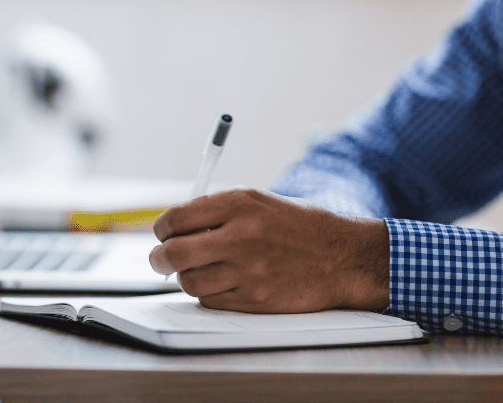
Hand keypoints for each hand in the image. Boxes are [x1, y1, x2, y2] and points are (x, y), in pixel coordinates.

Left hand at [149, 187, 389, 312]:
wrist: (342, 257)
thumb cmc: (297, 226)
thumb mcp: (258, 201)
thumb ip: (216, 210)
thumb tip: (173, 227)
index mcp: (239, 203)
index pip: (176, 218)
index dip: (162, 228)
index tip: (163, 233)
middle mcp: (240, 235)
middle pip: (174, 253)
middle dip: (159, 258)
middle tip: (160, 260)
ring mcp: (247, 270)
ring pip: (189, 281)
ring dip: (186, 278)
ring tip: (199, 270)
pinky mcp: (254, 300)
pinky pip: (211, 301)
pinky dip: (209, 294)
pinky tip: (223, 283)